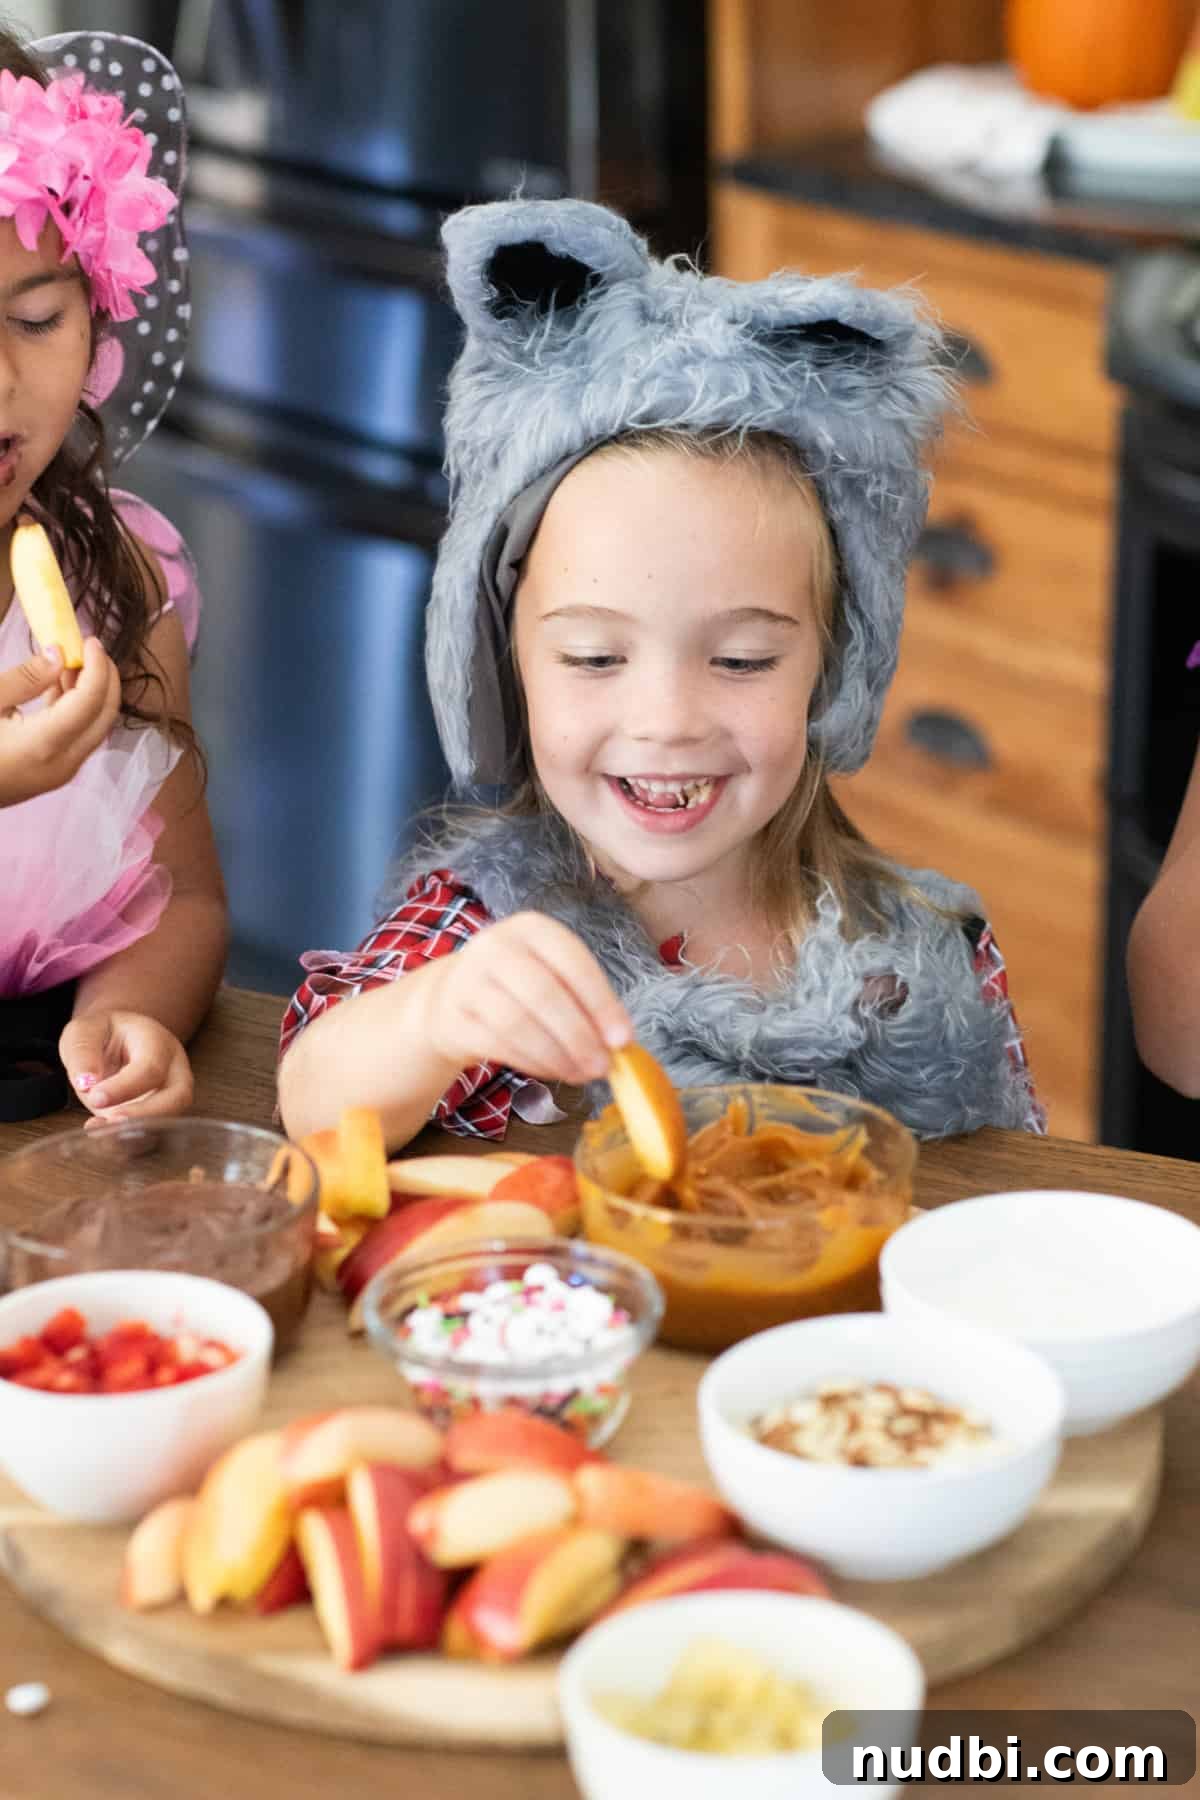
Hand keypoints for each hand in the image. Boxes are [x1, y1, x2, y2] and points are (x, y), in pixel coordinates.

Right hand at [0, 636, 120, 805]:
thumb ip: (26, 679)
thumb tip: (59, 655)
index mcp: (44, 744)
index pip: (90, 700)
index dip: (97, 666)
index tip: (91, 640)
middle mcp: (62, 764)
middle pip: (104, 716)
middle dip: (105, 679)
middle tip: (90, 648)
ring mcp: (60, 774)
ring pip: (94, 728)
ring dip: (91, 694)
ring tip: (71, 661)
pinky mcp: (53, 774)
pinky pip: (78, 738)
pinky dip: (78, 711)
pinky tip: (60, 686)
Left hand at [59, 1010, 193, 1125]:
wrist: (117, 1042)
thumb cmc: (103, 1035)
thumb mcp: (84, 1031)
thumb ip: (83, 1052)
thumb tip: (86, 1084)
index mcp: (158, 1043)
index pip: (151, 1069)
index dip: (125, 1087)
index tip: (95, 1097)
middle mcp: (174, 1071)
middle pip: (177, 1098)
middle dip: (144, 1116)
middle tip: (110, 1122)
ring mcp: (170, 1096)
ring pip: (168, 1122)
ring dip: (135, 1134)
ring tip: (100, 1131)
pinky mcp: (158, 1117)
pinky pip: (152, 1136)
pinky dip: (129, 1143)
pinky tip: (102, 1137)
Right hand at [423, 910, 632, 1085]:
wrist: (452, 996)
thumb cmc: (518, 985)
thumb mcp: (552, 975)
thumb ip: (585, 1001)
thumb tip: (619, 1042)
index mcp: (531, 928)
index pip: (573, 962)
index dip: (601, 1003)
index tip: (622, 1040)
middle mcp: (495, 945)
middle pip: (544, 994)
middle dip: (579, 1036)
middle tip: (602, 1067)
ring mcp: (468, 980)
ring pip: (518, 1023)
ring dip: (556, 1056)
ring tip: (581, 1075)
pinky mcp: (452, 1017)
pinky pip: (498, 1045)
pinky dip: (532, 1063)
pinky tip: (554, 1071)